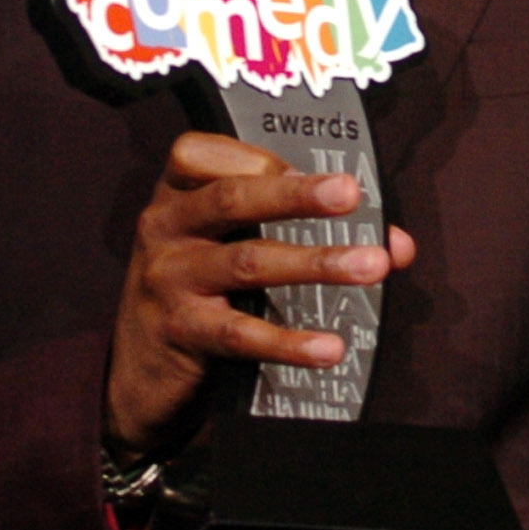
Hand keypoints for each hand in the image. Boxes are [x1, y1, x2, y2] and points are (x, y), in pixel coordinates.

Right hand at [105, 132, 414, 457]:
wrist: (134, 376)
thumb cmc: (194, 294)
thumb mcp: (227, 249)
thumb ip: (299, 231)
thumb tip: (394, 244)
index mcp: (176, 196)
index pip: (200, 153)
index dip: (258, 157)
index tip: (306, 168)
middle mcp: (165, 228)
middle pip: (231, 199)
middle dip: (296, 195)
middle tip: (349, 195)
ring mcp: (169, 280)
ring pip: (247, 262)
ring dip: (314, 262)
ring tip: (369, 267)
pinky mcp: (181, 332)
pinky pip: (240, 333)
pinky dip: (289, 341)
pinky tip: (328, 346)